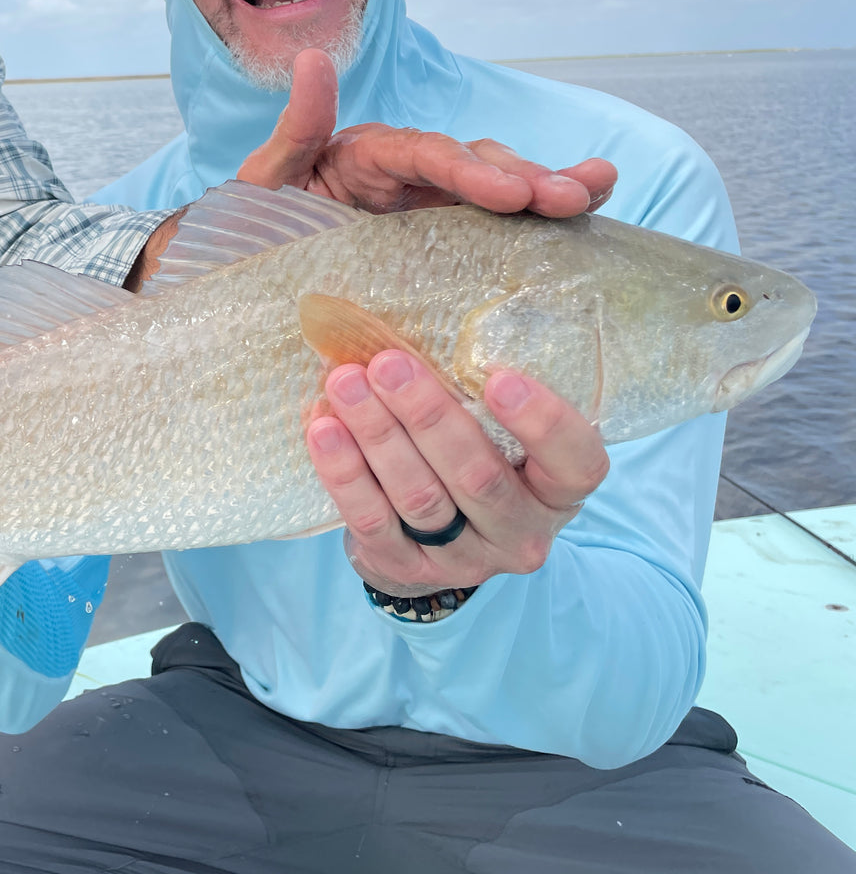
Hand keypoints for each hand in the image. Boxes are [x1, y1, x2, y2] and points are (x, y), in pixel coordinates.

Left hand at [237, 49, 616, 216]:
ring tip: (600, 195)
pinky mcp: (440, 246)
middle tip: (577, 196)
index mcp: (368, 156)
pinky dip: (536, 228)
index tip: (511, 192)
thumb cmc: (252, 225)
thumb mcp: (264, 179)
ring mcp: (427, 210)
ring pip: (497, 192)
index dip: (470, 171)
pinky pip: (492, 234)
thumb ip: (296, 127)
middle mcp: (407, 176)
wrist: (245, 274)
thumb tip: (312, 58)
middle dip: (529, 178)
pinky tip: (585, 228)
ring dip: (549, 191)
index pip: (427, 155)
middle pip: (476, 166)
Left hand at [305, 349, 611, 597]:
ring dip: (377, 436)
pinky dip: (345, 473)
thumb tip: (417, 329)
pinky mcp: (408, 569)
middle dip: (427, 416)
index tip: (499, 378)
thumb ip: (479, 395)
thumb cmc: (477, 460)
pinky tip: (323, 430)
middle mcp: (520, 531)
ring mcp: (465, 558)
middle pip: (478, 477)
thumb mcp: (499, 434)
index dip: (543, 423)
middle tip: (387, 365)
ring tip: (344, 385)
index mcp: (557, 491)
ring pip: (419, 497)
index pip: (576, 464)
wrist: (438, 543)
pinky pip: (373, 521)